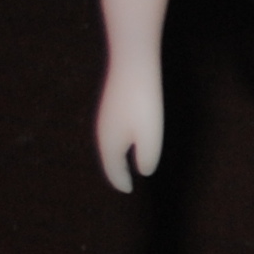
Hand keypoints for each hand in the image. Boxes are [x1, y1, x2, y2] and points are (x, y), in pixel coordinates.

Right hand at [95, 61, 163, 192]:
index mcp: (109, 143)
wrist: (133, 63)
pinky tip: (125, 136)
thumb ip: (146, 158)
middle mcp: (103, 130)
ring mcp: (105, 114)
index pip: (113, 169)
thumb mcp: (151, 137)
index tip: (127, 190)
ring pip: (108, 142)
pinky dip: (117, 140)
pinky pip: (112, 128)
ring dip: (115, 155)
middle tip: (123, 181)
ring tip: (122, 163)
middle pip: (107, 156)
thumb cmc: (143, 102)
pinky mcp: (112, 101)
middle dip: (115, 170)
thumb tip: (143, 170)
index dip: (121, 181)